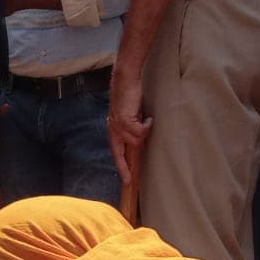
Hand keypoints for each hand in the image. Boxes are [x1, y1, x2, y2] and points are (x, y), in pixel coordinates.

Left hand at [107, 65, 152, 184]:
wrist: (126, 79)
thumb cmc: (130, 94)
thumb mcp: (129, 113)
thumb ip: (132, 126)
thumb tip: (140, 140)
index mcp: (113, 128)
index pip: (116, 151)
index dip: (121, 166)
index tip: (126, 180)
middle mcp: (113, 129)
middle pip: (121, 154)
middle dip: (125, 167)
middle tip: (129, 180)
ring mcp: (118, 126)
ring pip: (135, 142)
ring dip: (144, 132)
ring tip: (145, 120)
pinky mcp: (124, 121)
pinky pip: (140, 132)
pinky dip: (146, 125)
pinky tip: (146, 117)